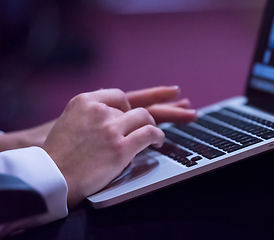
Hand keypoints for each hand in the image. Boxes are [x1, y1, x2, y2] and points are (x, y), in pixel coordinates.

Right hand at [0, 86, 195, 151]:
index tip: (143, 106)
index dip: (132, 104)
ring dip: (155, 125)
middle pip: (137, 103)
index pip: (118, 96)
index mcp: (85, 101)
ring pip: (146, 116)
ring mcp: (111, 128)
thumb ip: (90, 115)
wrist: (51, 176)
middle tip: (182, 101)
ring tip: (159, 134)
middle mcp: (100, 110)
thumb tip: (110, 113)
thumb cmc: (57, 155)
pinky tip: (159, 141)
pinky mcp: (121, 146)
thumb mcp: (69, 122)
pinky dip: (158, 136)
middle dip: (162, 101)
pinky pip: (150, 134)